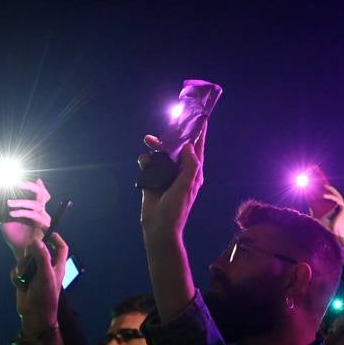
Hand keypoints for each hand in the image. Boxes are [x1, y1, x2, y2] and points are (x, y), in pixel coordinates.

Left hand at [0, 179, 51, 251]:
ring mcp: (44, 217)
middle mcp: (41, 210)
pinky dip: (22, 212)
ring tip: (8, 203)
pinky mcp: (44, 226)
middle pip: (42, 193)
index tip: (29, 177)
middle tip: (15, 183)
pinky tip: (11, 213)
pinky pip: (34, 215)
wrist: (20, 250)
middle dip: (29, 186)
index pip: (40, 192)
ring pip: (36, 204)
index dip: (37, 185)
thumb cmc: (14, 235)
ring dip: (21, 201)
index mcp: (34, 207)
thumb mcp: (3, 220)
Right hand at [11, 232, 67, 333]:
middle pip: (37, 250)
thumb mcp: (45, 274)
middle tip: (28, 259)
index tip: (46, 230)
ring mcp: (34, 273)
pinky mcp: (24, 279)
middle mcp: (47, 267)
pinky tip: (21, 285)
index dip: (55, 238)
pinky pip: (17, 270)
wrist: (34, 314)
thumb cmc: (45, 295)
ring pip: (24, 260)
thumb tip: (36, 241)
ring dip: (22, 268)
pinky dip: (17, 277)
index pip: (61, 247)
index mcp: (57, 265)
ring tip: (25, 279)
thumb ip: (42, 256)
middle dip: (30, 254)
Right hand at [139, 126, 205, 243]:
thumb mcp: (187, 185)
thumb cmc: (177, 208)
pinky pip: (148, 164)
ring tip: (148, 139)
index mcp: (193, 172)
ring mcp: (166, 175)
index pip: (198, 148)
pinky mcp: (152, 179)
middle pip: (177, 148)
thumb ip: (190, 165)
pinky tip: (144, 161)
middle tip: (167, 124)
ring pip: (161, 154)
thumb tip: (189, 146)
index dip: (199, 133)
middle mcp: (181, 171)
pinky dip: (145, 160)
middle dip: (172, 136)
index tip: (200, 117)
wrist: (159, 227)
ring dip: (155, 146)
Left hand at [316, 183, 343, 243]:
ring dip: (330, 191)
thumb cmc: (328, 226)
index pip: (333, 197)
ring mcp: (343, 206)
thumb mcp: (320, 217)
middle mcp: (341, 206)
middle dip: (330, 188)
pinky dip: (331, 197)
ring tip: (324, 187)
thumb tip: (309, 206)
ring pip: (337, 195)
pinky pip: (337, 200)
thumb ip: (315, 212)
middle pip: (336, 194)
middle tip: (323, 185)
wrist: (335, 233)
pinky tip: (324, 196)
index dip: (328, 191)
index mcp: (336, 207)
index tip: (322, 188)